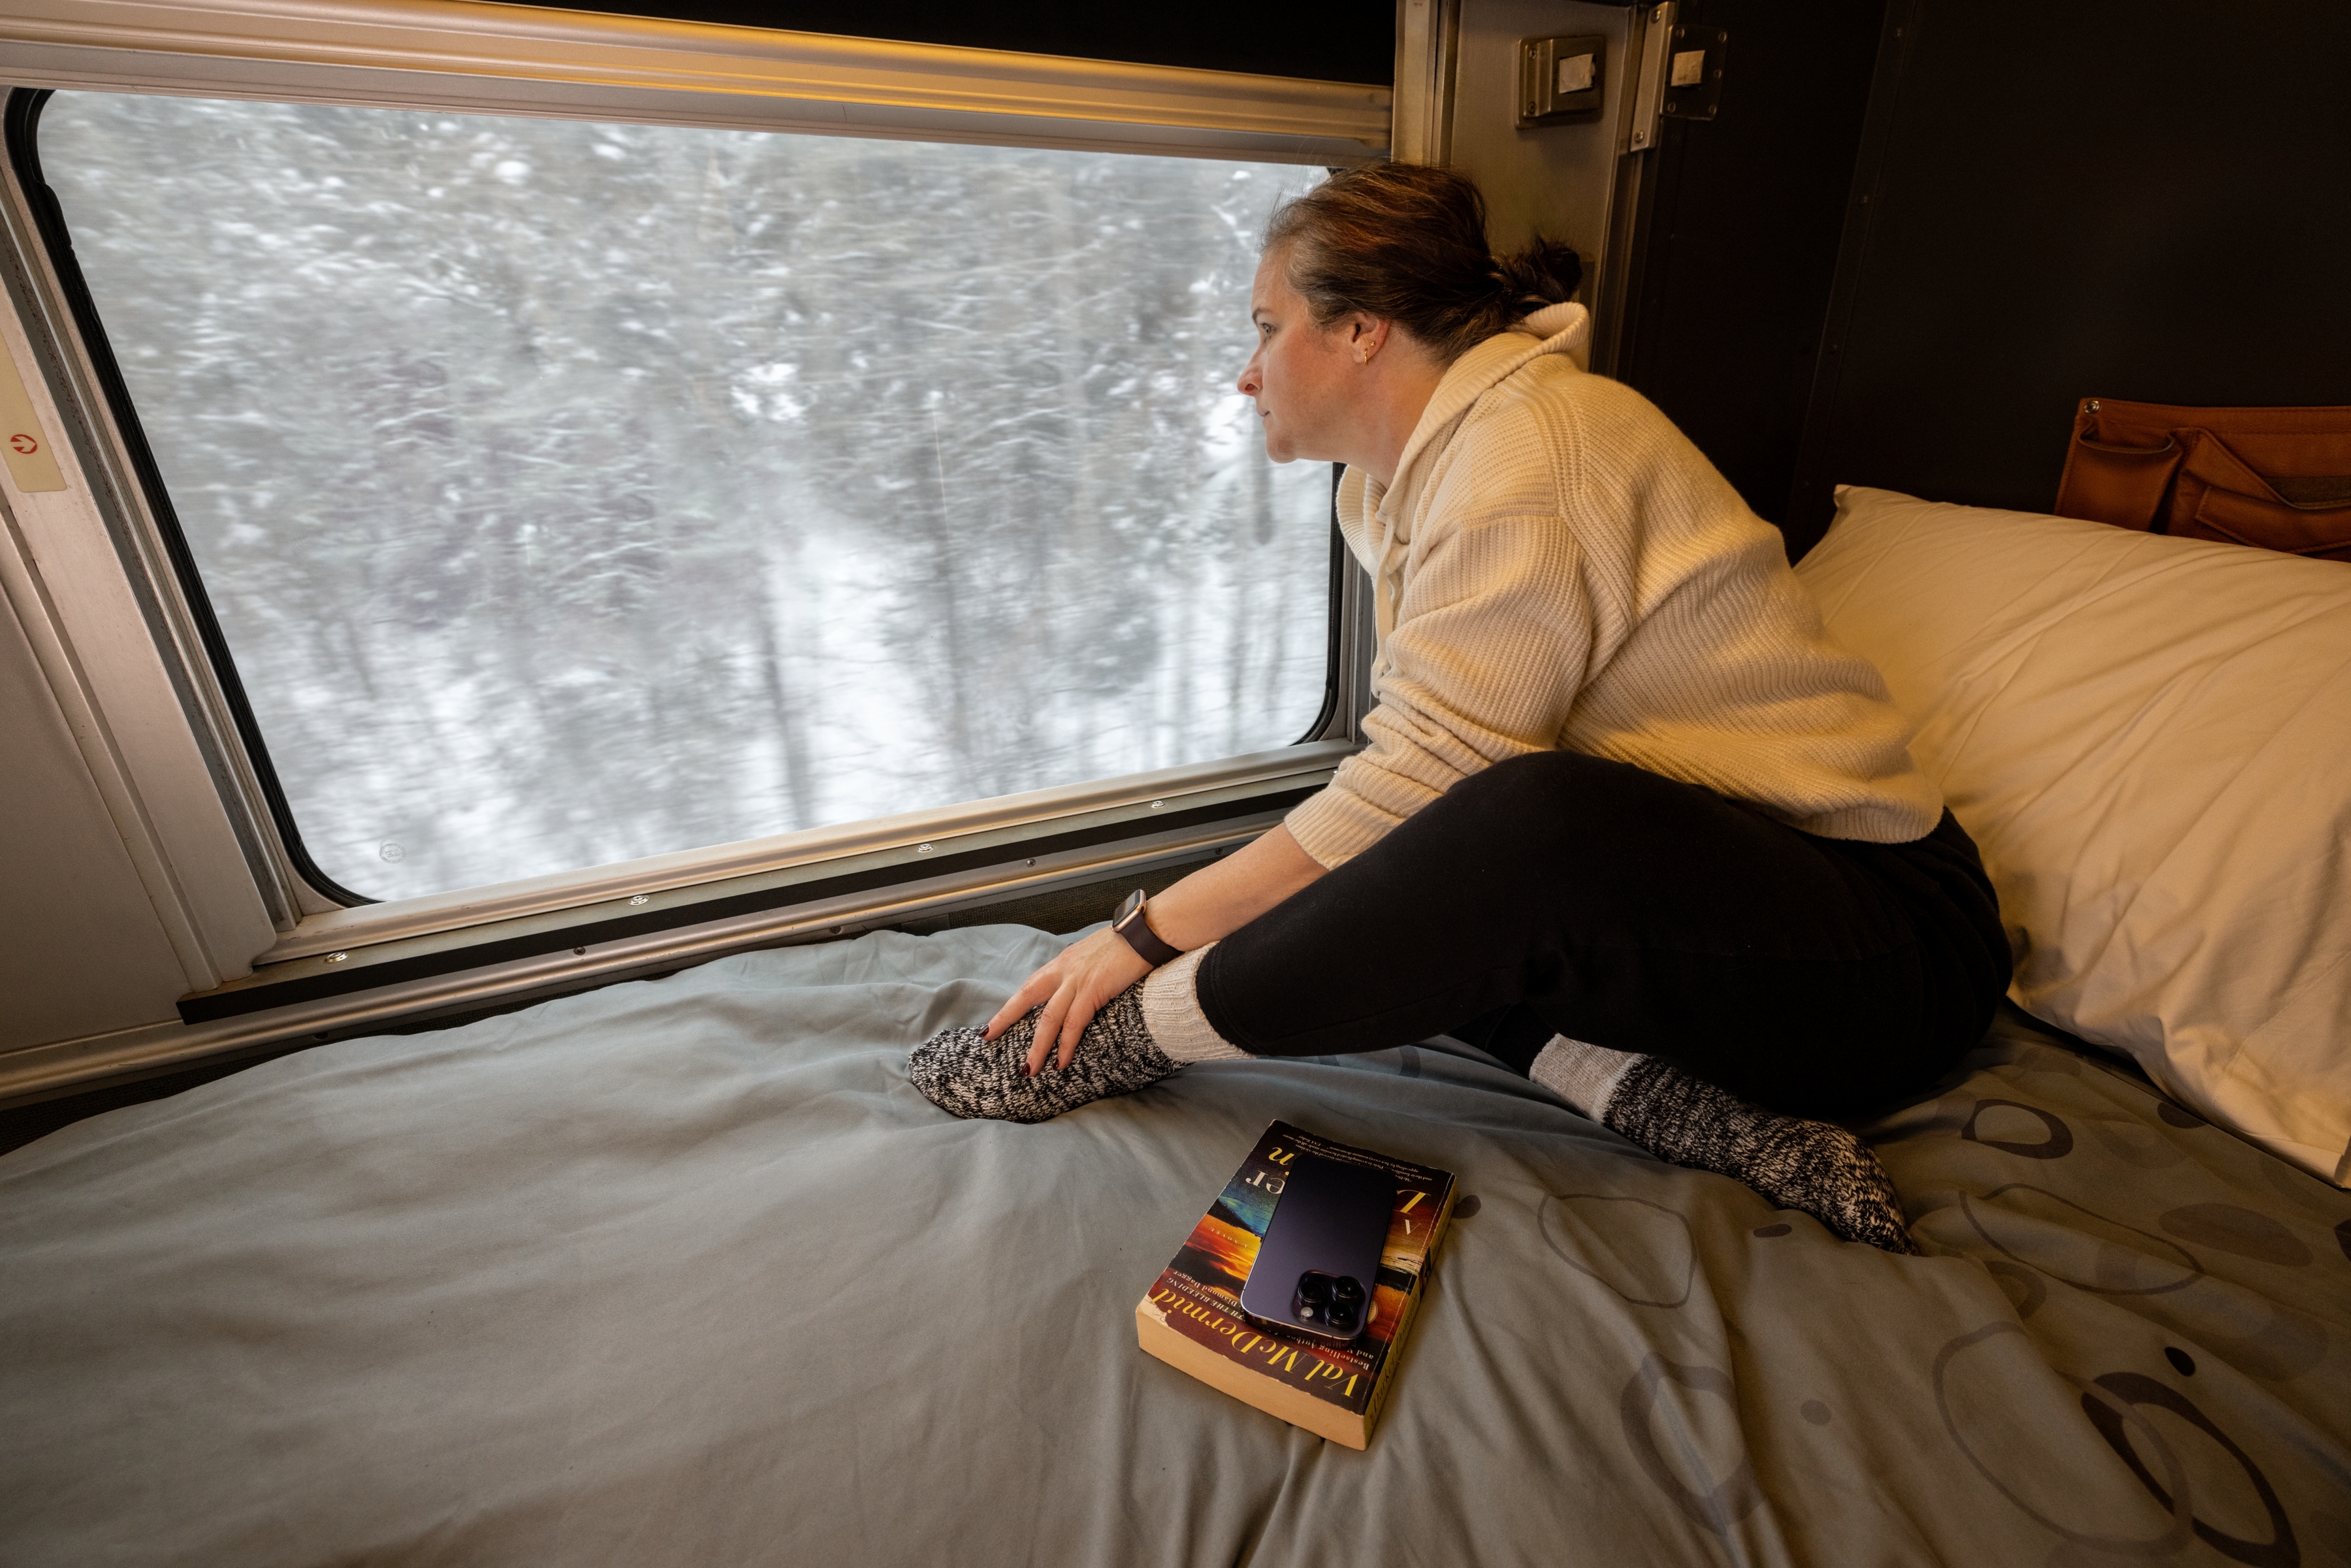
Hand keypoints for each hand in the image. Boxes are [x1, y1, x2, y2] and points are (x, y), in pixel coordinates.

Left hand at [985, 925, 1151, 1074]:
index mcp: (1064, 961)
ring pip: (1048, 1018)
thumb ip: (1084, 970)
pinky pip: (1074, 1023)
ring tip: (1028, 1069)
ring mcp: (1077, 980)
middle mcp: (1064, 969)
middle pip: (1026, 997)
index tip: (996, 1021)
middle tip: (988, 1038)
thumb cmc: (1130, 942)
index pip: (1030, 985)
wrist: (1147, 931)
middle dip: (1005, 1020)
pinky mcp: (1094, 990)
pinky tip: (1060, 1062)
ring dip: (1037, 1046)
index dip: (1012, 1004)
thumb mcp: (1097, 954)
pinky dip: (1065, 1045)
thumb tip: (1084, 984)